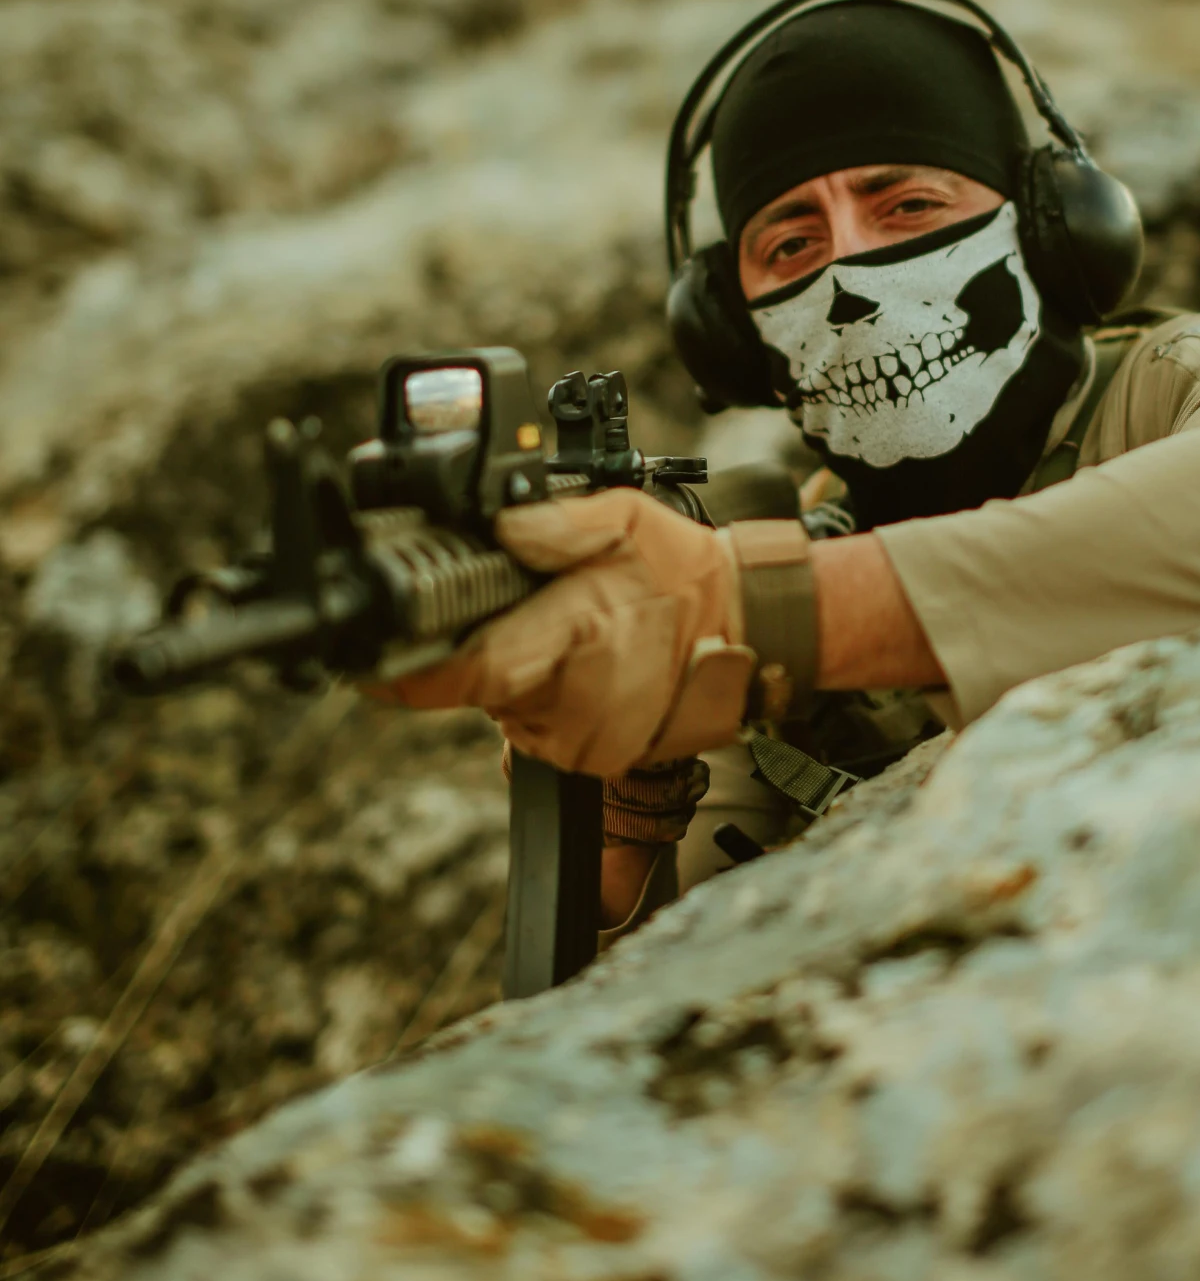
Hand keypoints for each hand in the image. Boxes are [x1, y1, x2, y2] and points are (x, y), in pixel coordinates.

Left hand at [372, 492, 754, 777]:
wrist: (751, 630)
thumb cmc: (683, 573)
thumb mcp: (627, 518)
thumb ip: (559, 521)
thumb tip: (502, 524)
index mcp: (579, 634)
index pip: (471, 671)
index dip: (408, 676)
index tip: (368, 664)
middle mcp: (579, 701)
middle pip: (480, 690)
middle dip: (479, 651)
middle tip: (519, 611)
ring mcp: (589, 741)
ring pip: (505, 712)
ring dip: (513, 675)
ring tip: (562, 634)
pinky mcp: (596, 762)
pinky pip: (536, 732)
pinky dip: (540, 700)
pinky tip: (578, 665)